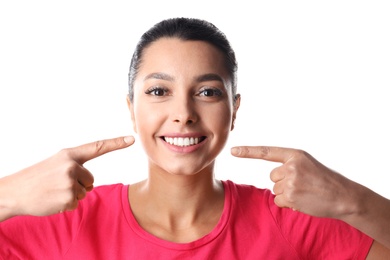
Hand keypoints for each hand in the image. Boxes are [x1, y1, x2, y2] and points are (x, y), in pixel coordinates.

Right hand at [0, 136, 134, 219]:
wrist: (14, 192)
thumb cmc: (37, 179)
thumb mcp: (55, 165)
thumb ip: (75, 168)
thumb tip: (90, 184)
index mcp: (69, 155)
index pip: (97, 147)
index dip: (116, 143)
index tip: (131, 139)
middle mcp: (71, 165)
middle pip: (91, 180)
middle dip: (79, 185)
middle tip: (57, 184)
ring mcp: (70, 181)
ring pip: (84, 192)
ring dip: (71, 195)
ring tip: (53, 191)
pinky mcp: (68, 196)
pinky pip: (76, 203)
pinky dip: (65, 204)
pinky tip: (52, 199)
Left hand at [231, 146, 355, 218]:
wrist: (343, 196)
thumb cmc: (324, 180)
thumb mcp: (308, 165)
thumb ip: (289, 166)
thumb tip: (273, 178)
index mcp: (295, 155)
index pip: (267, 152)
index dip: (248, 152)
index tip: (233, 151)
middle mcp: (291, 166)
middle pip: (272, 176)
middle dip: (283, 182)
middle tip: (303, 185)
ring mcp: (290, 181)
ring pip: (276, 189)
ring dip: (287, 194)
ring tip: (305, 192)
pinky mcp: (290, 195)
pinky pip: (279, 200)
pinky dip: (288, 203)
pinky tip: (303, 201)